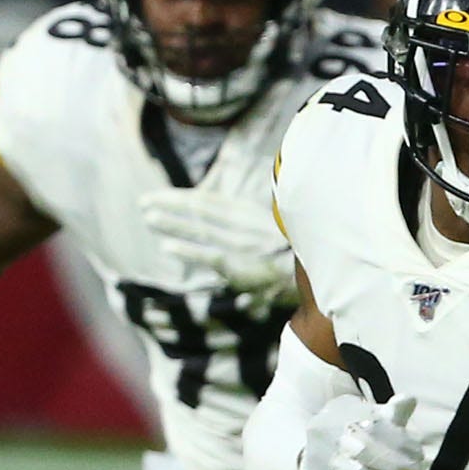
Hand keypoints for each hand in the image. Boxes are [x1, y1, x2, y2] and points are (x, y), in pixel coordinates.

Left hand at [140, 185, 294, 302]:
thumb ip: (259, 225)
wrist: (325, 272)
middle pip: (202, 210)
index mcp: (254, 214)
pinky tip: (167, 246)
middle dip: (170, 204)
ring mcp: (244, 246)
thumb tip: (240, 223)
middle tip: (143, 202)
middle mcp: (246, 225)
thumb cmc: (307, 254)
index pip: (212, 201)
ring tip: (148, 216)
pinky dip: (188, 251)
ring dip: (172, 222)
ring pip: (201, 229)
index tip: (161, 197)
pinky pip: (211, 256)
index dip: (184, 197)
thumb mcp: (286, 229)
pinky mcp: (244, 268)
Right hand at [300, 396, 425, 469]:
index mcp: (344, 412)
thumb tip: (410, 399)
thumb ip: (391, 411)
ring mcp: (323, 457)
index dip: (402, 442)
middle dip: (397, 465)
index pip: (377, 427)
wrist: (313, 451)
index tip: (419, 455)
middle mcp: (329, 432)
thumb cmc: (351, 431)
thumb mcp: (369, 415)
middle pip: (367, 451)